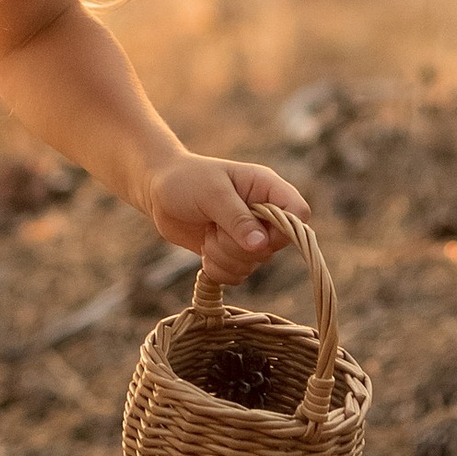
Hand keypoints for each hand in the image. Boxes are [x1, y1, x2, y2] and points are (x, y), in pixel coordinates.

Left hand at [142, 153, 308, 287]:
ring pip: (254, 264)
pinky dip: (219, 269)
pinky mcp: (233, 252)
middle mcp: (263, 212)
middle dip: (238, 246)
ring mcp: (249, 235)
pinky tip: (205, 250)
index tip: (253, 233)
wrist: (158, 192)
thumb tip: (261, 245)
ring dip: (225, 257)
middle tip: (215, 227)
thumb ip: (237, 219)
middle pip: (273, 247)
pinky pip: (238, 275)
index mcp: (266, 188)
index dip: (282, 230)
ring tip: (208, 234)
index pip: (298, 214)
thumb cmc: (185, 180)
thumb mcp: (211, 194)